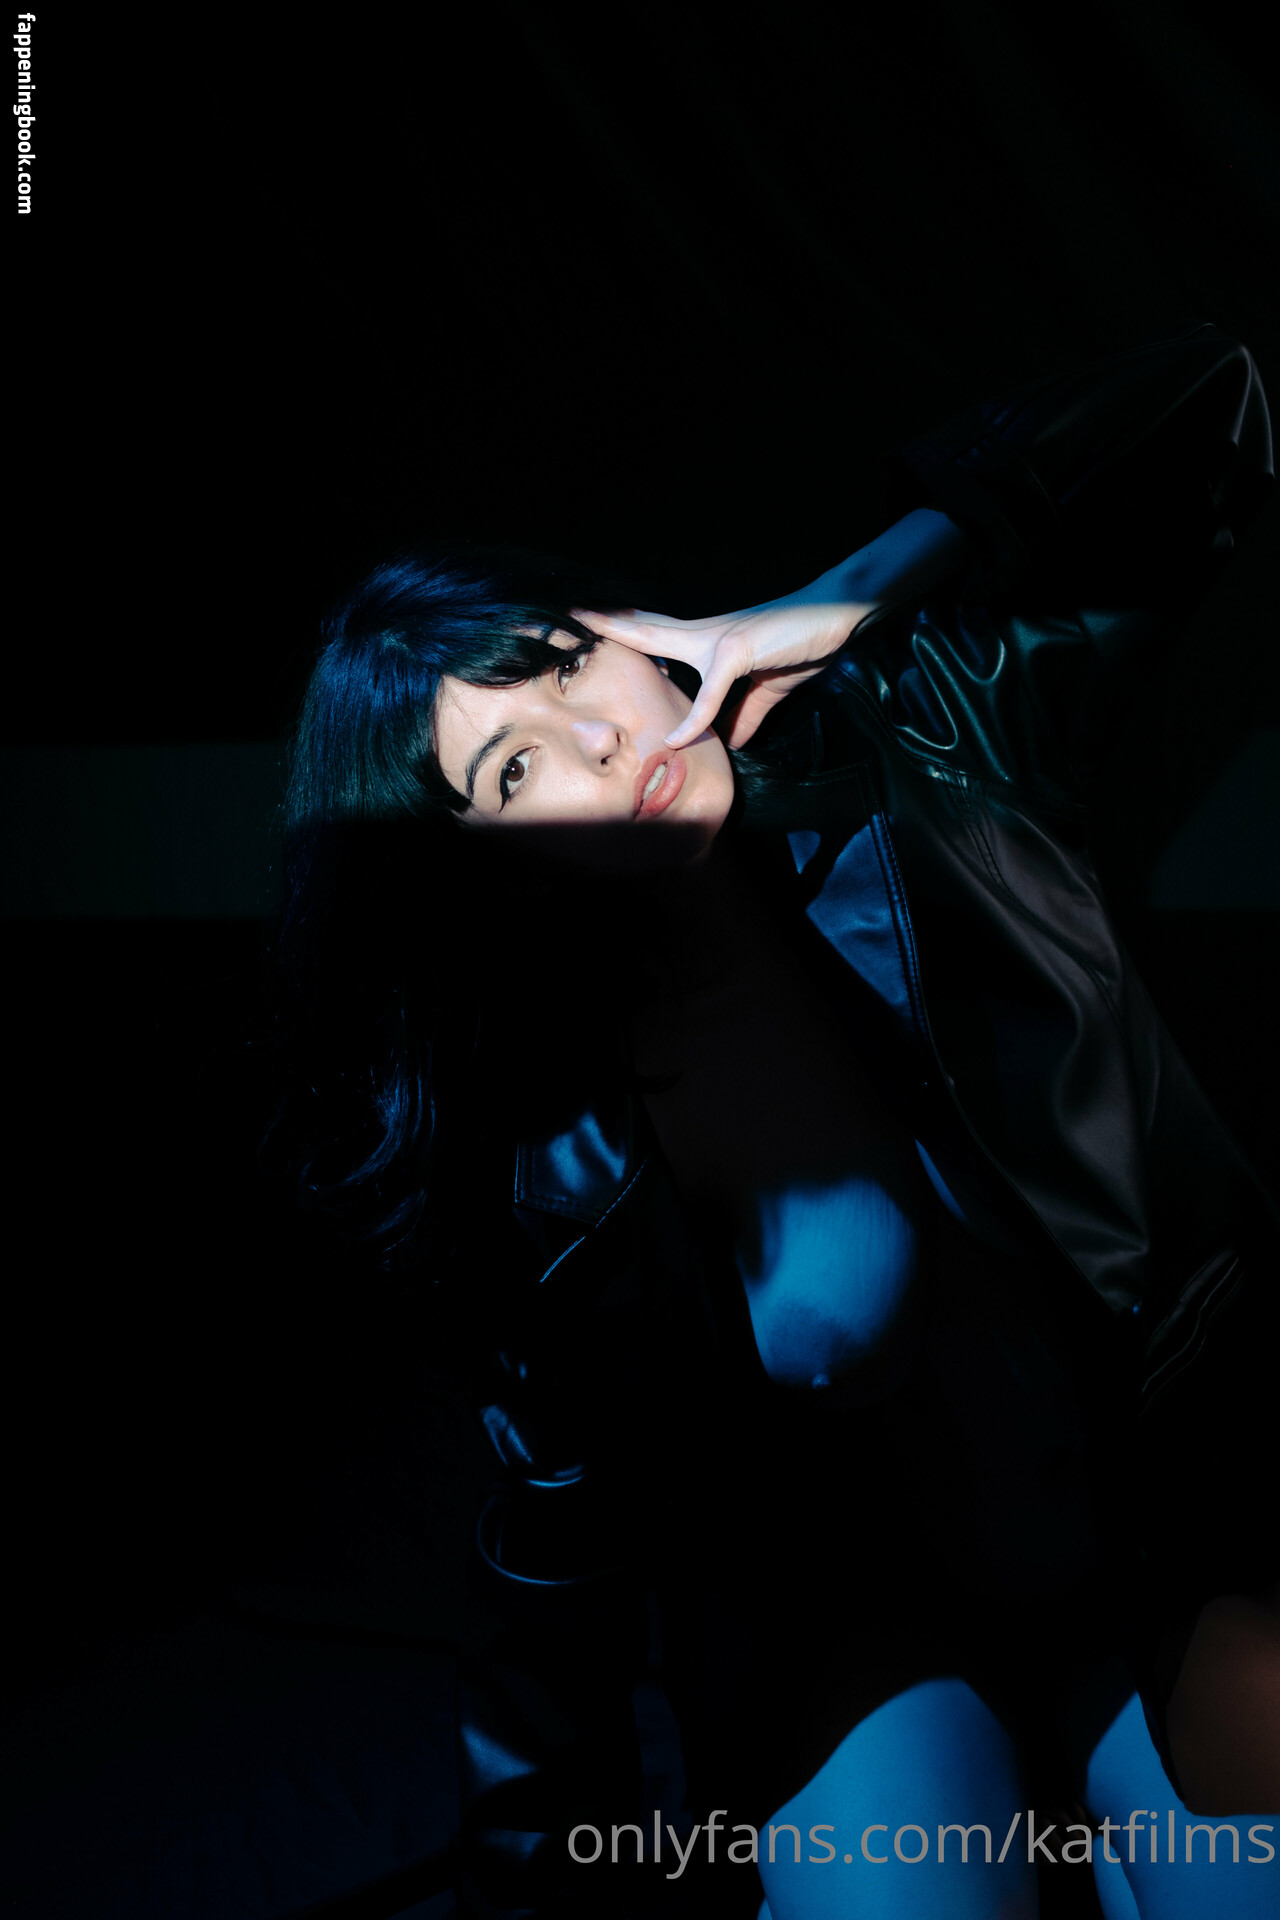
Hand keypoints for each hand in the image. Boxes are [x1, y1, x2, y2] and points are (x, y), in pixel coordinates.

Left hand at [576, 587, 872, 750]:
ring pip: (661, 638)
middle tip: (567, 613)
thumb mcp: (767, 690)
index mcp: (707, 642)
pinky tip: (678, 739)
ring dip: (625, 634)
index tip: (590, 624)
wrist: (838, 616)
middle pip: (644, 626)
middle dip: (605, 620)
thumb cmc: (799, 644)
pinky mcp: (739, 652)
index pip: (655, 632)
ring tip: (586, 626)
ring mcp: (718, 640)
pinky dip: (695, 719)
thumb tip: (729, 743)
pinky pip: (712, 693)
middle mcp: (704, 634)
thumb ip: (744, 715)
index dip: (624, 628)